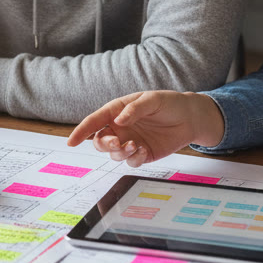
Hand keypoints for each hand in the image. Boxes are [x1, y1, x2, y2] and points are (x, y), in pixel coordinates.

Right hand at [66, 91, 223, 166]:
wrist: (191, 118)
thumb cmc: (170, 104)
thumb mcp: (153, 100)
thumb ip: (135, 109)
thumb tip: (119, 120)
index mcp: (117, 111)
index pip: (95, 121)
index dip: (81, 131)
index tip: (71, 141)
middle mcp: (120, 128)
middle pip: (100, 141)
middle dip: (104, 144)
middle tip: (118, 143)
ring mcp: (130, 141)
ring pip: (113, 154)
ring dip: (121, 153)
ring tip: (136, 146)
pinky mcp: (142, 153)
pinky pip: (131, 162)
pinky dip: (134, 159)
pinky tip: (144, 150)